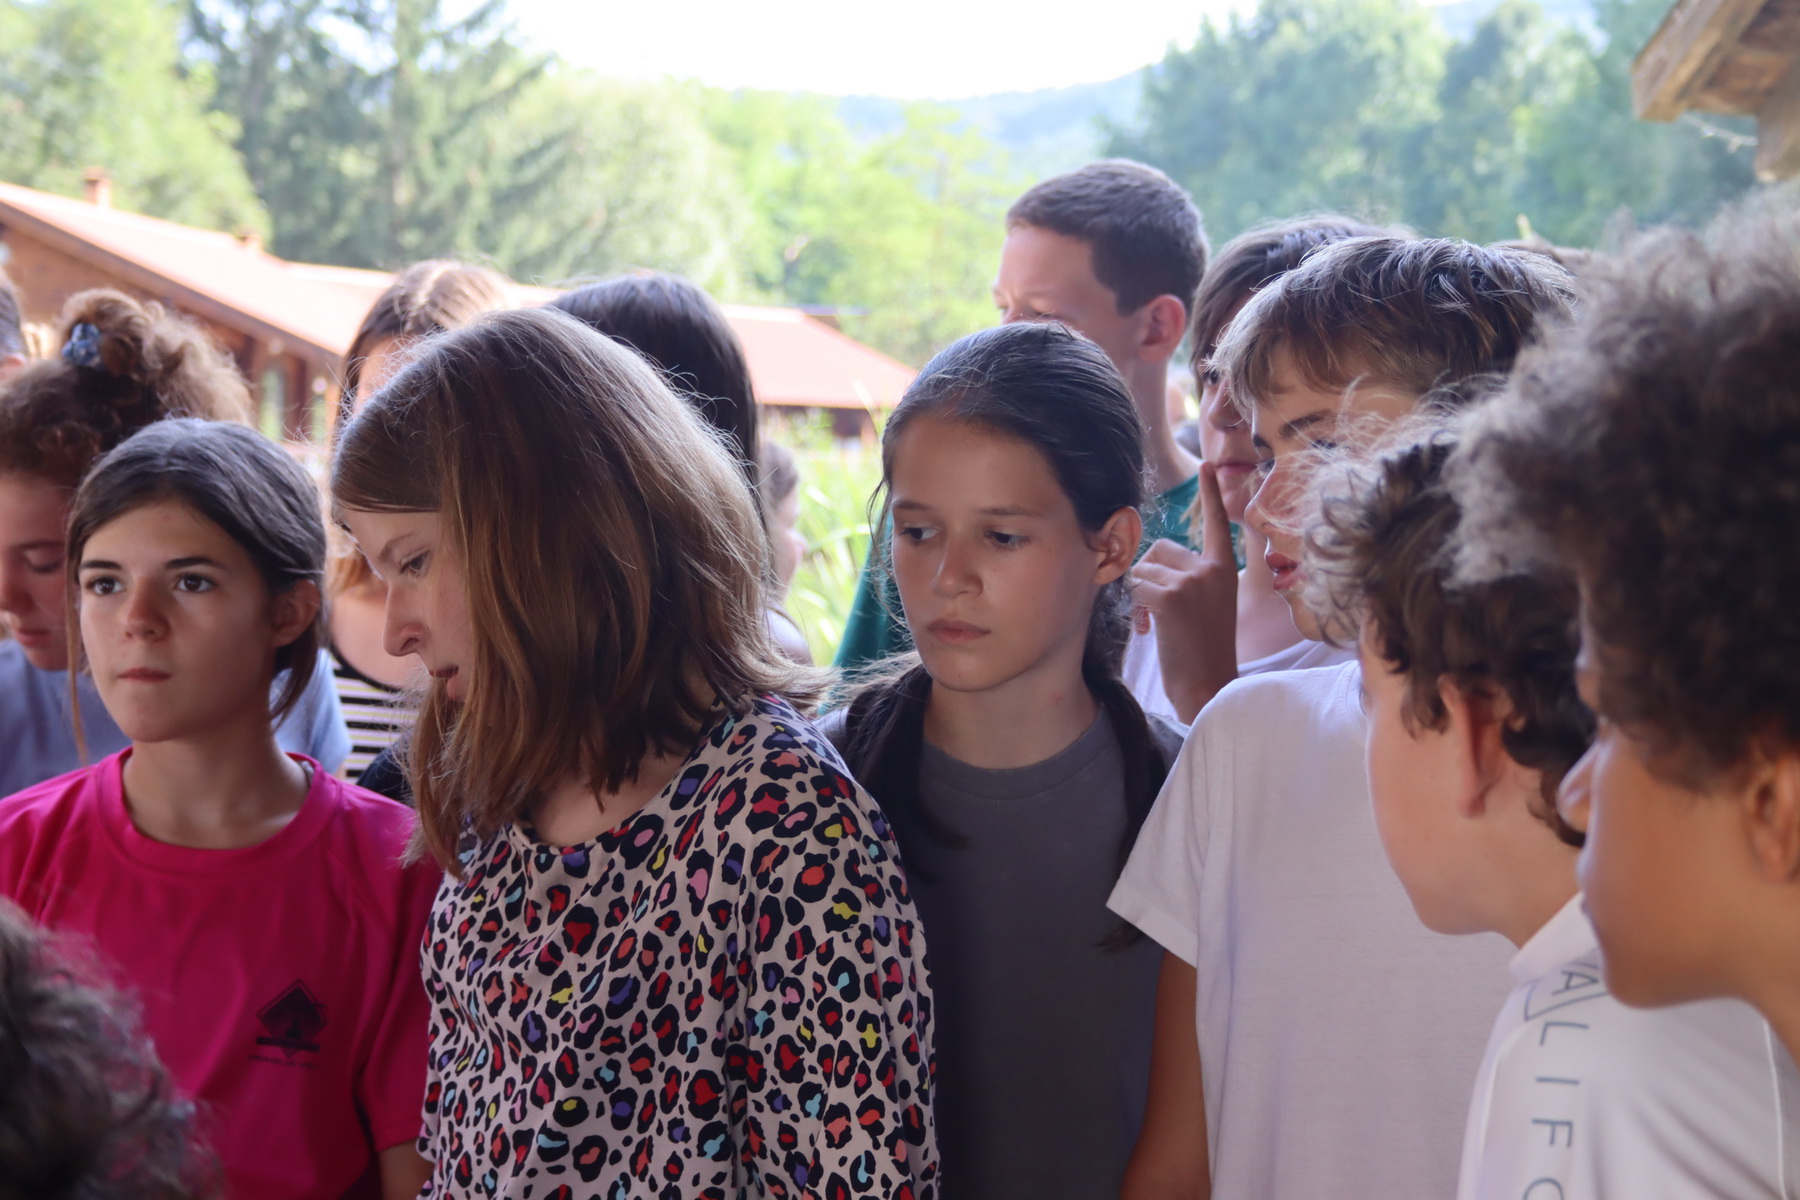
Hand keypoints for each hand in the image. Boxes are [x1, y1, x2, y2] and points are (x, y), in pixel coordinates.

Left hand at [1131, 462, 1238, 722]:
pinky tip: (1154, 629)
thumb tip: (1151, 564)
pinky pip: (1136, 587)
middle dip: (1150, 575)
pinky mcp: (1171, 596)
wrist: (1208, 687)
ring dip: (1141, 595)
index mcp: (1224, 570)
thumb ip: (1191, 579)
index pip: (1217, 523)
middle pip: (1159, 548)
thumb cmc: (1203, 653)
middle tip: (1161, 612)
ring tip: (1160, 624)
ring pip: (1141, 569)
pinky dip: (1138, 608)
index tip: (1210, 463)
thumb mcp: (1208, 607)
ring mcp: (1192, 580)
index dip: (1211, 493)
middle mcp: (1211, 569)